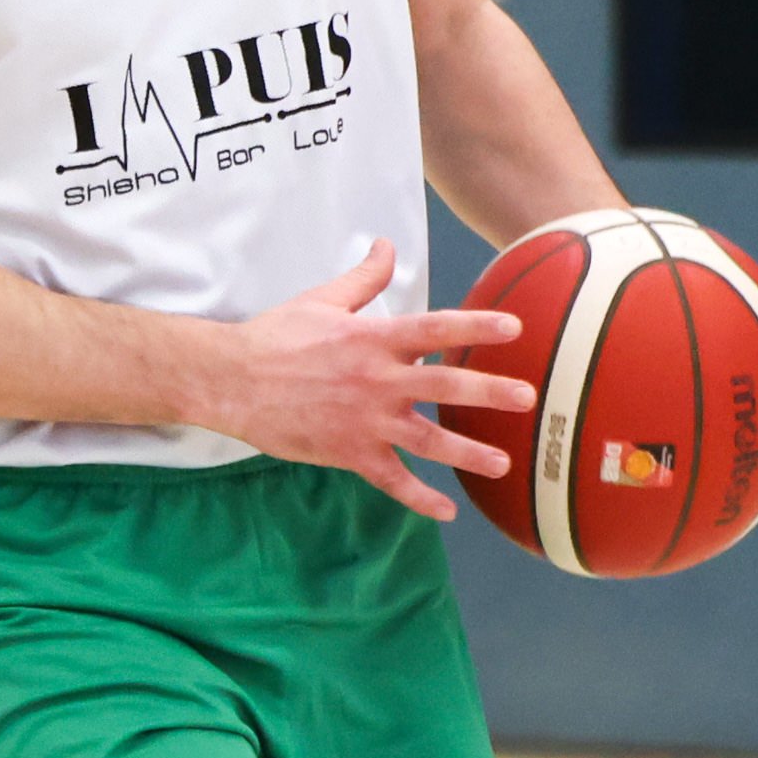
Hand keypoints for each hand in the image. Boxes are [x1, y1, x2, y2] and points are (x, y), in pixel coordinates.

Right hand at [189, 240, 537, 519]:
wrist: (230, 381)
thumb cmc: (275, 337)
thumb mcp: (322, 300)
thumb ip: (364, 278)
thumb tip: (387, 246)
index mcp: (373, 339)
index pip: (435, 329)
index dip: (476, 327)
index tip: (514, 327)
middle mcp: (376, 381)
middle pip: (444, 388)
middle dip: (489, 392)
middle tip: (527, 397)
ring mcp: (364, 421)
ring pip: (427, 442)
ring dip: (468, 454)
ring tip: (502, 464)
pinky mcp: (348, 453)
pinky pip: (392, 480)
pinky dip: (420, 499)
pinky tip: (447, 511)